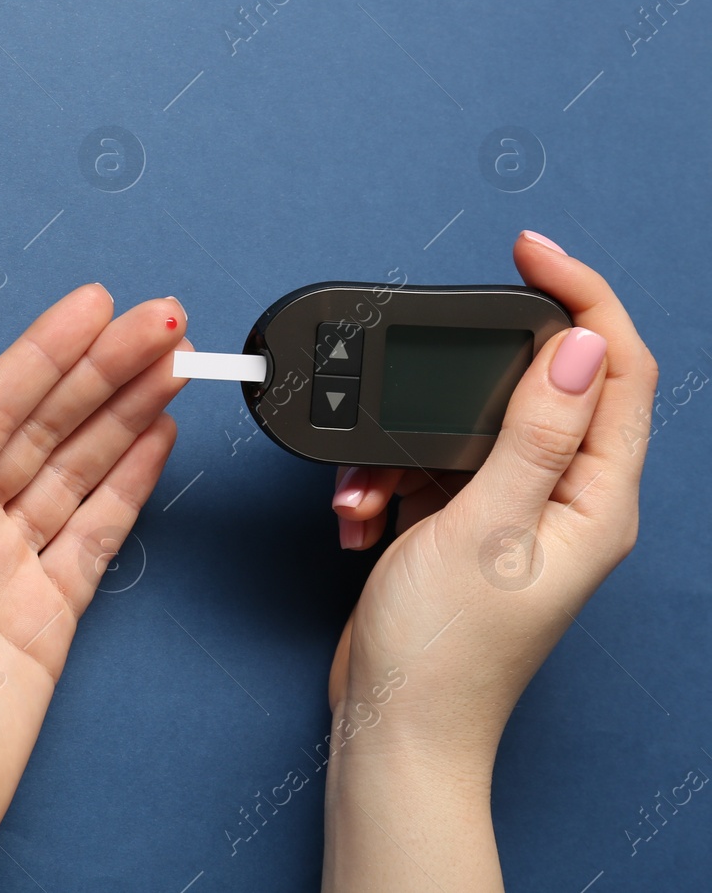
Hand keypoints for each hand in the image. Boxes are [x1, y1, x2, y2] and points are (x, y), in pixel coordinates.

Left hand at [0, 285, 191, 891]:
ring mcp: (8, 561)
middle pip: (44, 426)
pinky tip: (154, 439)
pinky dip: (128, 483)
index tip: (93, 308)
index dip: (44, 352)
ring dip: (124, 413)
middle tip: (162, 323)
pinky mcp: (49, 607)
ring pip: (77, 467)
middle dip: (102, 370)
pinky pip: (97, 529)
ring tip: (172, 364)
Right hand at [321, 231, 657, 891]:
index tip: (528, 252)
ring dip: (405, 444)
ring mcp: (512, 515)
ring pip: (467, 429)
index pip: (616, 369)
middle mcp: (566, 502)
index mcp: (596, 500)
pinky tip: (361, 516)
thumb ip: (532, 434)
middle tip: (418, 355)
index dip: (581, 297)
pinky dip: (385, 480)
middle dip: (464, 375)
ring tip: (370, 490)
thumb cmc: (444, 651)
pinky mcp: (463, 528)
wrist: (392, 725)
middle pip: (538, 389)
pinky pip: (427, 469)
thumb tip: (580, 346)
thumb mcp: (484, 528)